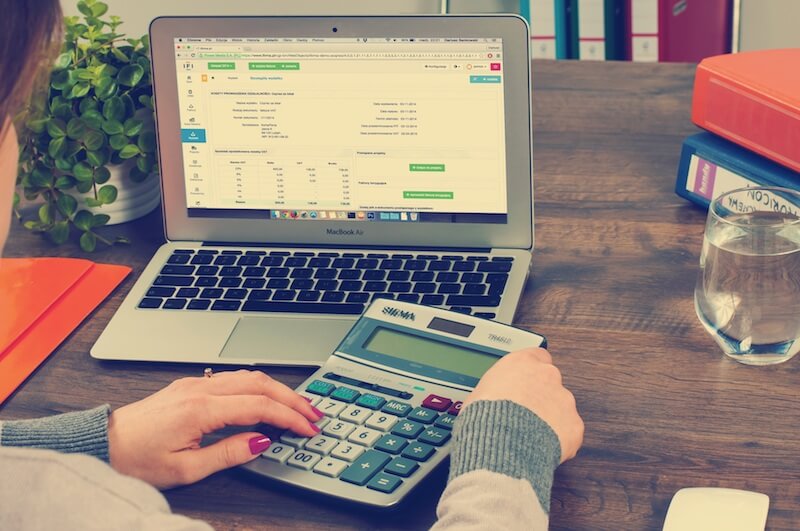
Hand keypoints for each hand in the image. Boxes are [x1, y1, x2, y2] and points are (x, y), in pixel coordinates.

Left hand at [108, 369, 321, 488]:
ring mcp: (195, 383)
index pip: (260, 406)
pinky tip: (267, 398)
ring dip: (277, 389)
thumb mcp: (185, 469)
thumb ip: (228, 453)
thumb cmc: (136, 460)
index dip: (290, 417)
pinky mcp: (190, 386)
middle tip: (314, 414)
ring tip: (298, 405)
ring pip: (248, 376)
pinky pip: (234, 378)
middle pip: (260, 383)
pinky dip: (258, 387)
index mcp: (201, 409)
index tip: (308, 429)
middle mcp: (200, 389)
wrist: (103, 444)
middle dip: (292, 398)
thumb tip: (262, 442)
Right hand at [463, 347, 583, 462]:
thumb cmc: (485, 418)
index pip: (537, 356)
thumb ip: (495, 390)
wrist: (501, 445)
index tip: (525, 382)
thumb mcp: (478, 394)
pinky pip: (569, 431)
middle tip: (524, 414)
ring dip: (550, 418)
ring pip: (561, 407)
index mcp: (522, 363)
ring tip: (530, 435)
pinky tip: (541, 447)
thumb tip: (491, 399)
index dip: (531, 372)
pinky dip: (559, 440)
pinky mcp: (574, 424)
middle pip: (550, 382)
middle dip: (540, 397)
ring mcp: (564, 400)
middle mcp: (547, 376)